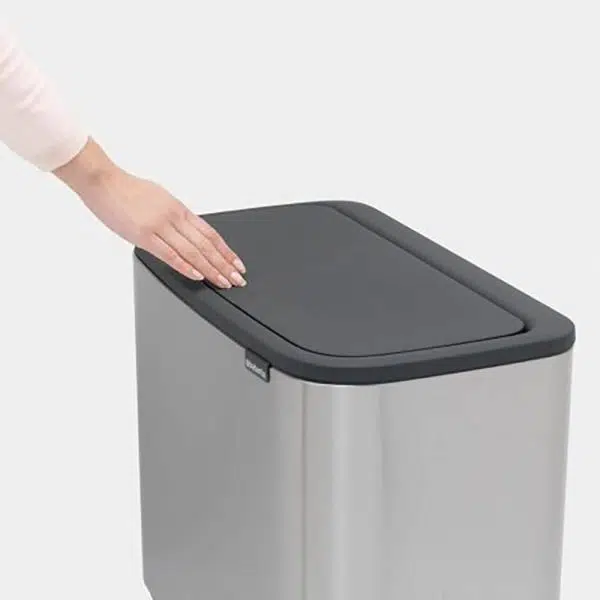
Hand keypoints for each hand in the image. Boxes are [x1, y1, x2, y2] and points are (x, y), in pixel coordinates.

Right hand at [53, 139, 245, 287]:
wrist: (103, 180)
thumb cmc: (127, 189)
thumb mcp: (161, 199)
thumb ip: (176, 216)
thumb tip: (189, 230)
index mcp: (180, 209)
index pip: (211, 234)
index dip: (227, 251)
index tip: (237, 264)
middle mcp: (174, 217)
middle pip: (206, 245)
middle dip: (225, 265)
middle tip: (238, 279)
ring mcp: (160, 226)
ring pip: (192, 251)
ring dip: (211, 269)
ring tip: (223, 282)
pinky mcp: (143, 235)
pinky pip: (169, 254)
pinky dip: (186, 266)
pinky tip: (198, 275)